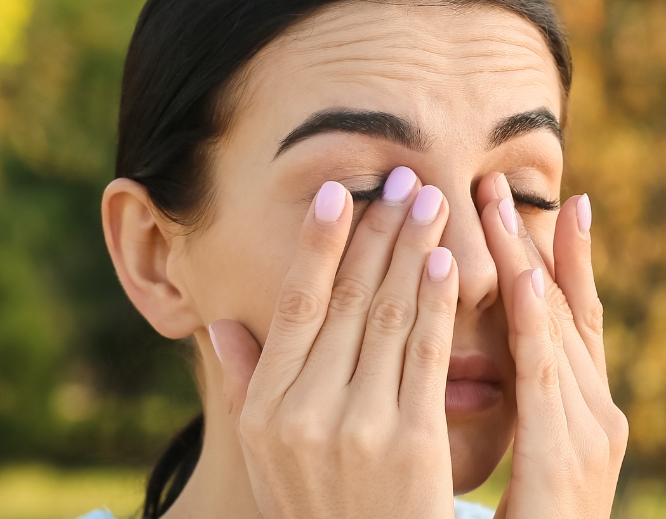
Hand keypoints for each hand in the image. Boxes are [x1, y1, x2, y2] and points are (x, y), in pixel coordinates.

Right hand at [211, 168, 458, 518]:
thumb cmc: (320, 510)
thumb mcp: (266, 457)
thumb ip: (246, 385)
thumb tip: (217, 324)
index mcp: (266, 408)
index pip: (295, 307)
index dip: (318, 245)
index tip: (339, 193)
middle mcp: (303, 411)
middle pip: (346, 300)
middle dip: (378, 232)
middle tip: (403, 179)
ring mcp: (357, 426)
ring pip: (387, 315)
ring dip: (412, 250)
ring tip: (432, 201)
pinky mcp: (411, 442)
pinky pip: (424, 355)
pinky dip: (436, 302)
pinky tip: (448, 261)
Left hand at [476, 174, 627, 518]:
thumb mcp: (525, 455)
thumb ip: (514, 404)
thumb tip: (475, 355)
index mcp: (581, 408)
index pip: (567, 316)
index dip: (555, 258)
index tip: (543, 201)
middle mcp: (596, 410)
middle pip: (563, 309)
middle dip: (532, 242)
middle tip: (502, 180)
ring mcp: (591, 432)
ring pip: (557, 328)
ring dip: (531, 261)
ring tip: (505, 204)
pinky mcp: (571, 457)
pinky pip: (547, 378)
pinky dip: (538, 325)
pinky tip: (523, 279)